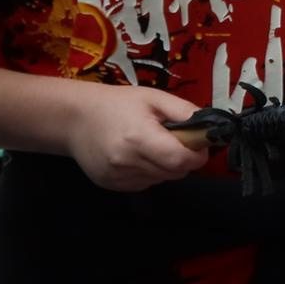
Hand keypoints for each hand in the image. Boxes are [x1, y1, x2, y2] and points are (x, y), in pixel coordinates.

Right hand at [65, 84, 209, 191]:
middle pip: (174, 173)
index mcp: (139, 137)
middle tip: (173, 140)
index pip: (180, 160)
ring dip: (165, 166)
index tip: (198, 144)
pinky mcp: (112, 185)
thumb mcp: (153, 98)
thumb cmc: (116, 104)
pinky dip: (149, 172)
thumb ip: (184, 111)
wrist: (74, 119)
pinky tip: (137, 155)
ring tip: (151, 145)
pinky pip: (145, 183)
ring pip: (161, 180)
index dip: (196, 155)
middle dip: (182, 159)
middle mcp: (127, 162)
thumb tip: (210, 127)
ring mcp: (118, 177)